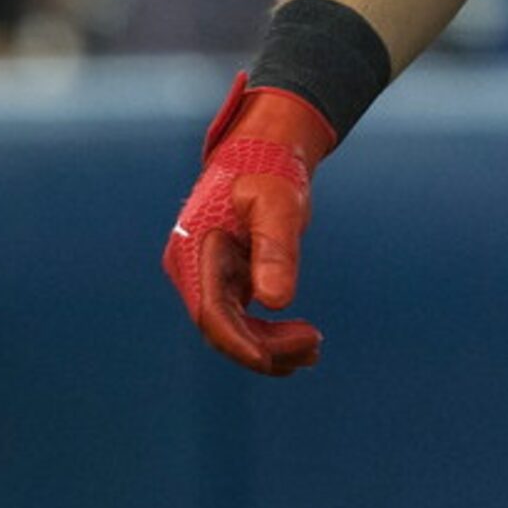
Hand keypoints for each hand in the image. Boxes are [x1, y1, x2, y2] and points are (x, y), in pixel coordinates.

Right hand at [162, 72, 338, 374]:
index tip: (276, 360)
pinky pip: (239, 317)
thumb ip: (275, 249)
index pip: (211, 314)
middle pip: (221, 328)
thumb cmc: (270, 168)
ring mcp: (205, 275)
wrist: (265, 146)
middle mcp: (192, 269)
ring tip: (313, 349)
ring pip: (231, 328)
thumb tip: (275, 301)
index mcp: (195, 251)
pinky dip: (266, 333)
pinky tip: (298, 342)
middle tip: (315, 346)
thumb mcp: (278, 203)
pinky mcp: (223, 278)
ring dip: (269, 346)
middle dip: (265, 348)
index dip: (241, 344)